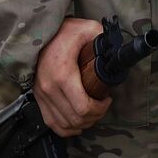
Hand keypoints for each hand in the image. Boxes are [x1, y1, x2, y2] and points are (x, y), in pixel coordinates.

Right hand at [32, 17, 110, 136]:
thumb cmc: (63, 32)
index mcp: (63, 75)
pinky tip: (77, 122)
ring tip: (92, 113)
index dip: (100, 109)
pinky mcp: (38, 97)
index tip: (107, 99)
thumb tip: (119, 49)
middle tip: (102, 106)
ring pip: (63, 124)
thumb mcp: (88, 29)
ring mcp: (42, 95)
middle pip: (75, 119)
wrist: (38, 32)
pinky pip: (51, 122)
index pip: (83, 107)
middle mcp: (50, 89)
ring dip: (81, 124)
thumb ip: (105, 38)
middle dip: (94, 117)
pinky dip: (65, 127)